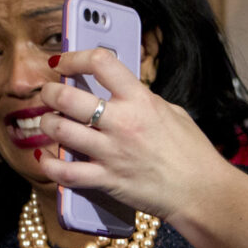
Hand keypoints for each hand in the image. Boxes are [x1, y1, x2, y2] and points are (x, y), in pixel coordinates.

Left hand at [38, 49, 227, 221]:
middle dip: (49, 93)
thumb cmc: (191, 151)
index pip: (101, 63)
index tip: (62, 63)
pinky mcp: (106, 180)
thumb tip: (119, 91)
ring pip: (60, 131)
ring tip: (48, 122)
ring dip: (46, 124)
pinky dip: (49, 165)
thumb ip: (142, 100)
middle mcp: (122, 122)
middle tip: (48, 94)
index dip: (74, 57)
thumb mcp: (171, 111)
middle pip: (67, 98)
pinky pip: (66, 172)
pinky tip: (45, 158)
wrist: (202, 190)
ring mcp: (112, 152)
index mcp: (140, 100)